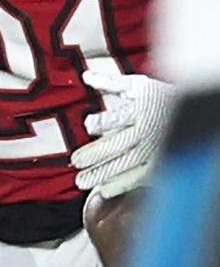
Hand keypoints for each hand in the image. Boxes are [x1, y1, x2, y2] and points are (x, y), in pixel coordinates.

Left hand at [72, 69, 174, 199]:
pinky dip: (122, 185)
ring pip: (126, 164)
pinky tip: (103, 190)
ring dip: (103, 174)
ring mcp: (154, 150)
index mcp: (140, 110)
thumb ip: (109, 83)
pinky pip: (140, 177)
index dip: (104, 121)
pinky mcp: (160, 164)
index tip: (88, 125)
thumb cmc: (157, 97)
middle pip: (119, 145)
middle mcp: (147, 132)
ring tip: (81, 182)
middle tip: (75, 162)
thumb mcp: (136, 85)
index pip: (119, 117)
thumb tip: (85, 76)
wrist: (192, 112)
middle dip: (96, 154)